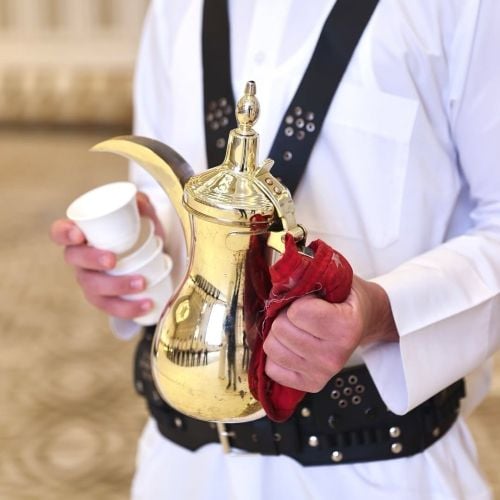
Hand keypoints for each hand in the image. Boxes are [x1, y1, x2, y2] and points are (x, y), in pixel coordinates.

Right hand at [50, 192, 163, 318]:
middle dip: (91, 261)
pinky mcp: (105, 299)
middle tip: (113, 260)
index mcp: (81, 234)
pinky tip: (147, 304)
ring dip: (117, 287)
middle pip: (75, 261)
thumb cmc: (138, 230)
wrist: (152, 255)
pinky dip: (129, 308)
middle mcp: (79, 259)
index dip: (64, 234)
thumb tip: (141, 202)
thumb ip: (142, 204)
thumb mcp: (142, 214)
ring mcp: (90, 281)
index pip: (60, 232)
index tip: (79, 234)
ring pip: (93, 288)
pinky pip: (110, 308)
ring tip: (142, 282)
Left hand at [263, 276, 397, 392]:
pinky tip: (293, 346)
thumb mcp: (337, 277)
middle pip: (280, 329)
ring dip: (280, 334)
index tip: (311, 300)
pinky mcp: (311, 384)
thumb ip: (310, 273)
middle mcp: (335, 355)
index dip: (298, 300)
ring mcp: (323, 373)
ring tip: (298, 329)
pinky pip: (273, 368)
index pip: (297, 312)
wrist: (366, 322)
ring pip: (272, 348)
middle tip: (303, 315)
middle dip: (286, 316)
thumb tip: (282, 272)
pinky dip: (279, 354)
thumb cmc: (348, 300)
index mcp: (346, 327)